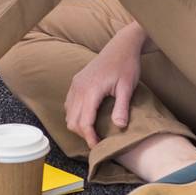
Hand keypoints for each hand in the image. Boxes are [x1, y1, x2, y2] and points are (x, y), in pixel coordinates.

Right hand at [64, 25, 144, 147]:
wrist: (121, 47)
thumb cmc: (126, 66)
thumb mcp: (127, 87)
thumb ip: (121, 107)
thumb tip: (119, 127)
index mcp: (90, 90)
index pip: (84, 122)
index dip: (90, 138)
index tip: (98, 148)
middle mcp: (78, 88)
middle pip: (72, 121)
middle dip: (83, 135)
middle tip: (98, 141)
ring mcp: (75, 84)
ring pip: (68, 113)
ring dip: (78, 126)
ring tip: (93, 132)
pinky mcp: (76, 82)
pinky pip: (69, 104)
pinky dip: (75, 115)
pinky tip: (88, 118)